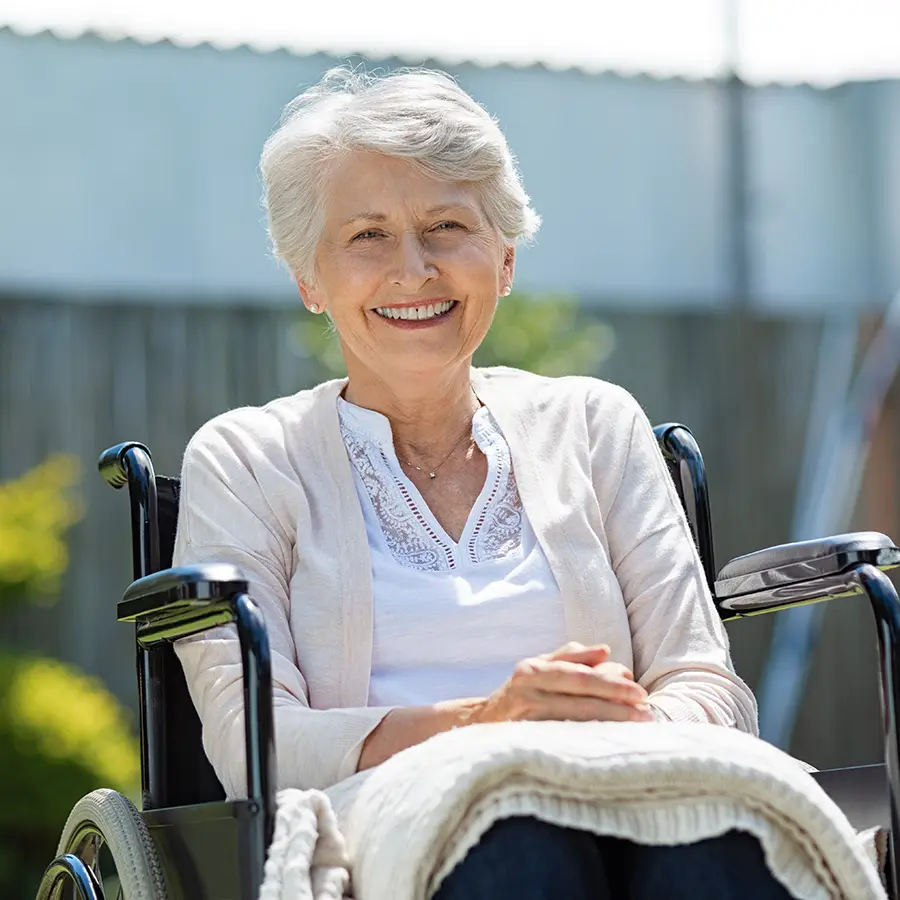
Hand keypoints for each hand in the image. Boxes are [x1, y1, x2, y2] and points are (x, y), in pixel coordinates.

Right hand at [471, 642, 652, 725]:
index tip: (640, 693)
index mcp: (533, 670)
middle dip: (617, 706)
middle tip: (646, 714)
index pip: (580, 675)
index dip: (612, 684)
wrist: (479, 725)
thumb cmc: (520, 693)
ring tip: (636, 729)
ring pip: (574, 722)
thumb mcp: (539, 668)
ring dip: (608, 725)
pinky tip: (607, 745)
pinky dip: (587, 742)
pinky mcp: (524, 743)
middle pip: (580, 699)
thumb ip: (571, 657)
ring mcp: (524, 719)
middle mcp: (526, 691)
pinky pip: (561, 741)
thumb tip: (606, 651)